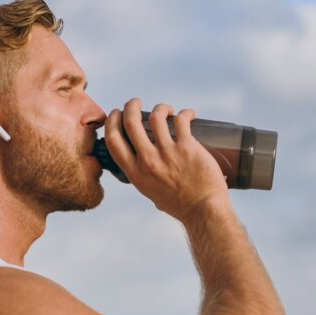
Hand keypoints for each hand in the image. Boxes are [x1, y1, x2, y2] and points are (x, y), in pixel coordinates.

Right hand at [104, 98, 228, 220]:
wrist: (203, 211)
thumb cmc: (180, 205)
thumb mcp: (150, 193)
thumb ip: (144, 178)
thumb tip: (144, 168)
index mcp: (135, 173)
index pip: (113, 140)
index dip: (112, 122)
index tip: (117, 114)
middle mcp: (148, 161)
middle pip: (130, 122)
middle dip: (131, 106)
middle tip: (136, 103)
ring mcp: (167, 153)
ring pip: (156, 116)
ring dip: (160, 108)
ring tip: (166, 110)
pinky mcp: (187, 147)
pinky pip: (182, 120)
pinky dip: (185, 113)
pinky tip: (189, 114)